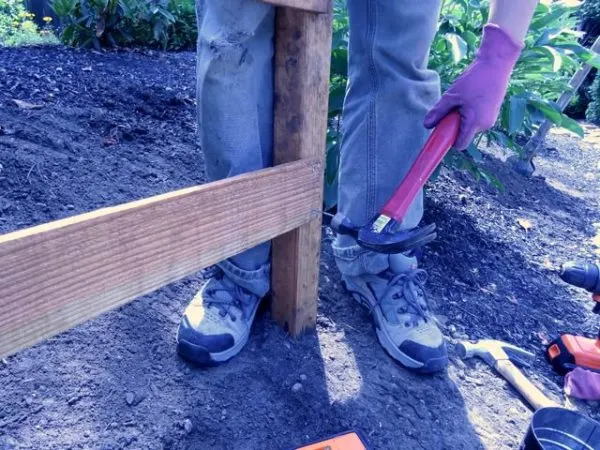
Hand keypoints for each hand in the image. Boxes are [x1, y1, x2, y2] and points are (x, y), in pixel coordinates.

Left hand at [424, 24, 522, 149]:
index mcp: (474, 123)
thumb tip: (426, 125)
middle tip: (452, 108)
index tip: (442, 131)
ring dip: (462, 118)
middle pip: (464, 135)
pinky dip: (470, 113)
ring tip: (463, 100)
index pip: (460, 145)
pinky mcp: (493, 112)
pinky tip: (471, 97)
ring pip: (470, 126)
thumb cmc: (474, 80)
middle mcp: (485, 124)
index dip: (449, 140)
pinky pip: (477, 119)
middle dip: (455, 126)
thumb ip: (438, 112)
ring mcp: (491, 118)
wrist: (496, 64)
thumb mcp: (452, 96)